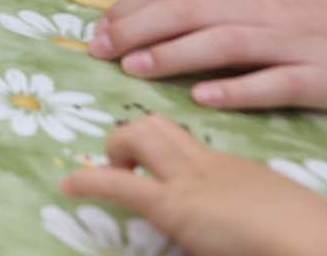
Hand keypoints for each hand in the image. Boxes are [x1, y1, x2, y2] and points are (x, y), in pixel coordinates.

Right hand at [62, 114, 326, 255]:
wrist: (319, 244)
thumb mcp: (198, 252)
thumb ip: (172, 234)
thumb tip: (158, 222)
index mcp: (175, 205)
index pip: (114, 183)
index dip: (84, 182)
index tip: (67, 185)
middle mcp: (190, 176)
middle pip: (137, 134)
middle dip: (117, 146)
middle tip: (120, 171)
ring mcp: (219, 164)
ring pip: (165, 126)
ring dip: (146, 139)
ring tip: (152, 168)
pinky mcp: (244, 164)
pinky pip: (200, 146)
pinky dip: (184, 156)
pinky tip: (201, 185)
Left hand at [88, 0, 326, 110]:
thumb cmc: (314, 14)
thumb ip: (214, 2)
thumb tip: (149, 14)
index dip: (130, 8)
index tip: (98, 30)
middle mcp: (263, 9)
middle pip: (188, 11)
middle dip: (136, 30)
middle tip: (99, 52)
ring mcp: (292, 43)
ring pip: (223, 43)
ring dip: (173, 55)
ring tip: (135, 69)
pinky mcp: (319, 77)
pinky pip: (275, 83)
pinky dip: (238, 90)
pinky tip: (205, 98)